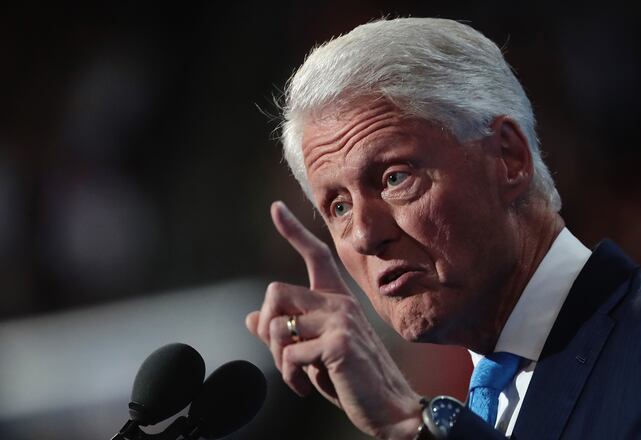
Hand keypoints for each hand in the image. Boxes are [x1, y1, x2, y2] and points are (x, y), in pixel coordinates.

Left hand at [246, 201, 421, 439]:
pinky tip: (305, 387)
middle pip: (276, 292)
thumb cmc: (352, 380)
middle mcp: (340, 303)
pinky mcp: (339, 343)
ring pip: (278, 325)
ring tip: (298, 375)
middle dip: (270, 329)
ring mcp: (341, 320)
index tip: (275, 208)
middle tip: (286, 358)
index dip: (293, 232)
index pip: (315, 256)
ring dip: (279, 359)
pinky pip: (290, 353)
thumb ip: (287, 332)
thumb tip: (251, 317)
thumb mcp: (314, 353)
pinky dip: (289, 376)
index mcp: (337, 301)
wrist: (389, 409)